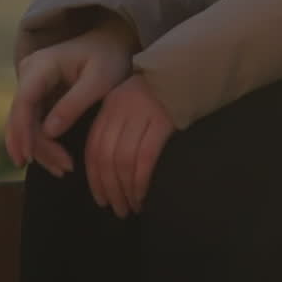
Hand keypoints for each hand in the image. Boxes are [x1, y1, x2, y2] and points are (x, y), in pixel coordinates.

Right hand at [4, 21, 134, 177]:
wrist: (111, 42)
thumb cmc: (109, 57)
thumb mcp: (99, 80)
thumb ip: (74, 104)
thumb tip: (48, 132)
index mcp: (42, 64)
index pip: (24, 101)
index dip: (23, 131)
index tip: (29, 157)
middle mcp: (29, 73)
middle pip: (22, 117)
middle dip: (37, 147)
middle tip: (63, 169)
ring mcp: (31, 84)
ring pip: (25, 124)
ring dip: (40, 149)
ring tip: (63, 169)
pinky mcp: (38, 95)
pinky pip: (33, 122)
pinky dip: (43, 142)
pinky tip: (57, 159)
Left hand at [83, 73, 176, 216]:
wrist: (187, 71)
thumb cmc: (158, 94)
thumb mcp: (130, 104)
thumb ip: (116, 129)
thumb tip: (107, 170)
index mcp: (109, 107)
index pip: (93, 148)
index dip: (95, 178)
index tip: (101, 200)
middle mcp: (121, 110)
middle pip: (106, 157)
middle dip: (109, 189)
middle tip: (117, 210)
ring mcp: (141, 114)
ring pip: (123, 160)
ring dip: (125, 190)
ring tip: (131, 207)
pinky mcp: (162, 120)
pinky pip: (145, 157)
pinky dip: (140, 181)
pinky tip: (143, 195)